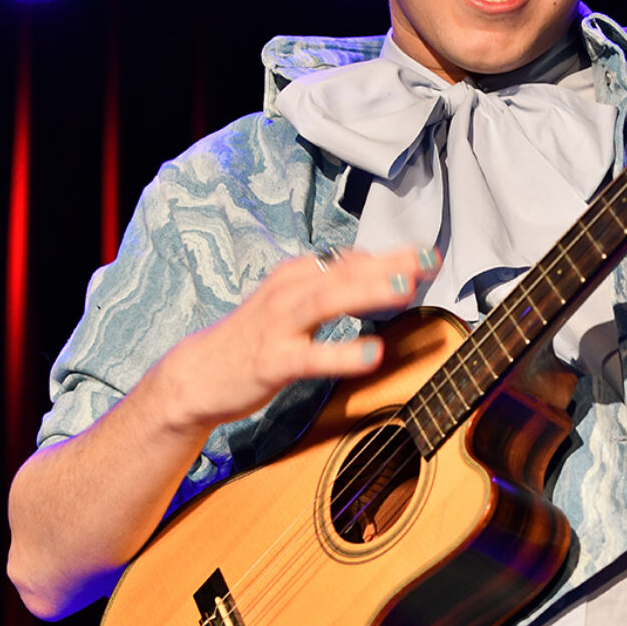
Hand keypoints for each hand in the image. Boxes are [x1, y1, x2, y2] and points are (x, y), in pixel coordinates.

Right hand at [160, 244, 439, 432]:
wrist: (197, 374)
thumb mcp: (292, 300)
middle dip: (389, 263)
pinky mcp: (273, 361)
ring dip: (367, 291)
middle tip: (429, 258)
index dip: (391, 254)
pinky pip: (312, 357)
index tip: (429, 251)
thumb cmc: (255, 336)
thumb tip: (376, 265)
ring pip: (327, 301)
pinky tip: (373, 354)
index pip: (350, 259)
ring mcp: (280, 326)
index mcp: (297, 276)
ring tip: (405, 286)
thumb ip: (332, 284)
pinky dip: (343, 354)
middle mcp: (289, 292)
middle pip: (344, 272)